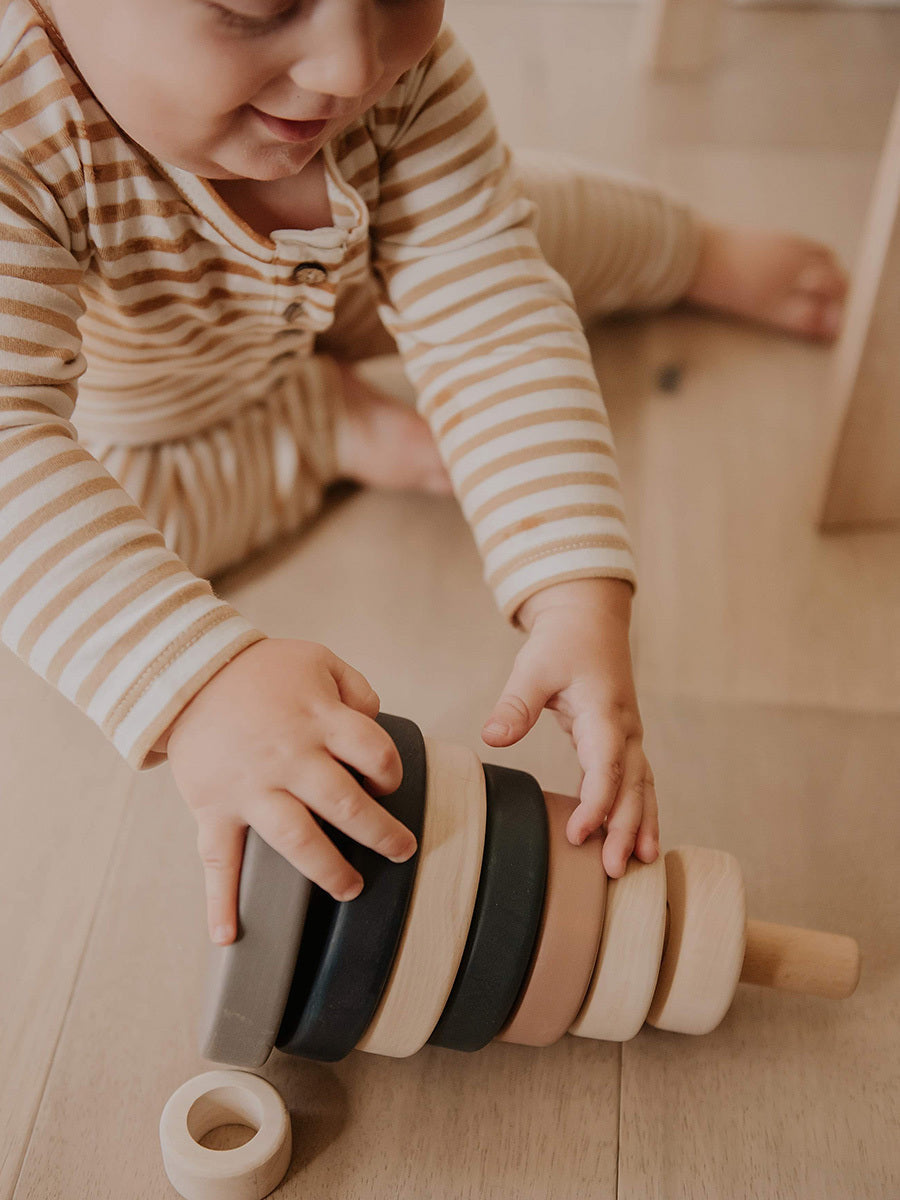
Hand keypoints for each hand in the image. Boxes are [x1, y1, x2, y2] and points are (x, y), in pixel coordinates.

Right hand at [162, 639, 417, 945]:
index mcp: (318, 721)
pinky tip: (228, 935)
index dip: (391, 772)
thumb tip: (376, 722)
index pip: (375, 754)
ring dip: (328, 870)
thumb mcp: (318, 660)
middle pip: (347, 805)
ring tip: (351, 888)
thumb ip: (356, 690)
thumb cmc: (258, 670)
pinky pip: (217, 861)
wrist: (186, 674)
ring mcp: (251, 787)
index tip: (387, 783)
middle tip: (401, 850)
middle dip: (382, 834)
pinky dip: (220, 902)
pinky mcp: (215, 807)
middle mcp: (289, 758)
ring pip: (297, 840)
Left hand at [481, 578, 658, 877]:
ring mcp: (627, 735)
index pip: (607, 767)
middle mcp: (624, 728)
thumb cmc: (561, 643)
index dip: (596, 804)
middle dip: (627, 828)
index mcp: (605, 712)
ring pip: (643, 786)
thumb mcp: (533, 667)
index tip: (578, 834)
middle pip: (634, 785)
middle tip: (615, 869)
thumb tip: (492, 738)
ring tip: (641, 865)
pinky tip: (629, 839)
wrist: (589, 618)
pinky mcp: (620, 740)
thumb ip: (515, 705)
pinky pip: (635, 781)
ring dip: (641, 824)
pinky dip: (635, 809)